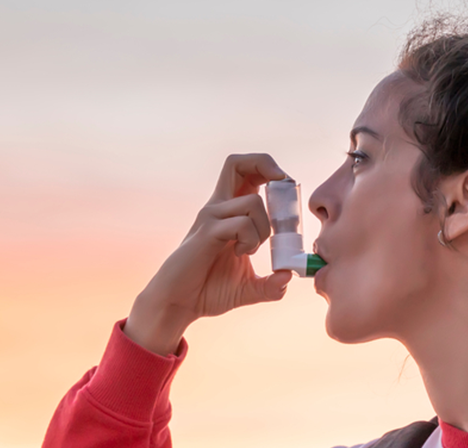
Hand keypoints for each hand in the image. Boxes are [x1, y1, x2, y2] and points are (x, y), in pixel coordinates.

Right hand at [124, 153, 294, 354]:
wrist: (179, 304)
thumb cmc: (208, 291)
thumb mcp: (248, 288)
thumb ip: (270, 285)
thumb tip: (288, 277)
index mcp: (229, 212)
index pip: (246, 173)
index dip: (269, 171)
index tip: (286, 190)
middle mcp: (218, 207)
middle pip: (237, 163)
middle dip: (265, 164)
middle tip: (282, 184)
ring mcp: (210, 217)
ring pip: (253, 203)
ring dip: (263, 229)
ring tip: (250, 250)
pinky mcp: (206, 232)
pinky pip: (241, 225)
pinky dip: (250, 241)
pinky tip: (239, 254)